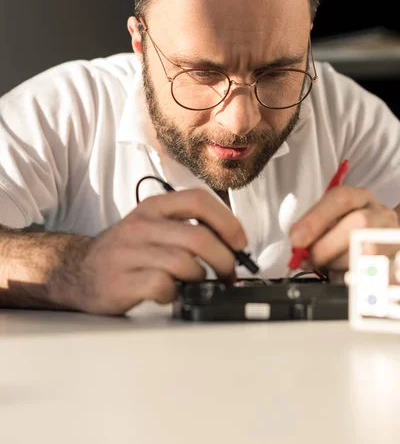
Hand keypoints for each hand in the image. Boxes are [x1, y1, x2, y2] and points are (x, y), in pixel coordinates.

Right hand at [70, 189, 246, 314]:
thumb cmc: (127, 251)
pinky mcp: (122, 280)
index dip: (227, 222)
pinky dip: (175, 293)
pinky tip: (170, 293)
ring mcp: (130, 252)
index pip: (199, 200)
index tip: (240, 243)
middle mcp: (142, 225)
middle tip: (229, 274)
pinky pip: (163, 286)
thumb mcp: (152, 225)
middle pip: (198, 237)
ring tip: (196, 283)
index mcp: (154, 206)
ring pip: (185, 263)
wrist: (78, 272)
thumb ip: (186, 226)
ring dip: (201, 278)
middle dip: (224, 260)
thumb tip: (233, 243)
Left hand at [289, 186, 398, 272]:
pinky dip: (352, 278)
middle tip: (308, 259)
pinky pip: (374, 273)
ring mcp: (391, 237)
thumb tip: (297, 246)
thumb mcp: (331, 221)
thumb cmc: (349, 230)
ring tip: (326, 266)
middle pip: (359, 223)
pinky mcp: (394, 261)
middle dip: (326, 246)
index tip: (296, 239)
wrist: (379, 240)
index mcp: (361, 198)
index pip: (341, 198)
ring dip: (338, 264)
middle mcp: (380, 214)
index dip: (316, 219)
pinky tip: (341, 275)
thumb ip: (313, 229)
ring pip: (368, 250)